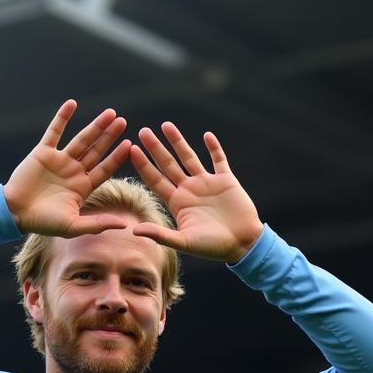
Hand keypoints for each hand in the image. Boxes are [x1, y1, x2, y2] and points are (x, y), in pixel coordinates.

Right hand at [3, 99, 131, 236]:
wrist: (15, 213)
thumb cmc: (43, 223)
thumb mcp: (73, 226)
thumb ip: (97, 224)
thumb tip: (123, 225)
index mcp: (82, 187)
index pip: (104, 169)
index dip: (116, 157)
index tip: (129, 145)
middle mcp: (73, 172)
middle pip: (96, 151)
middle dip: (109, 137)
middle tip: (122, 122)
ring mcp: (59, 161)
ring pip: (81, 139)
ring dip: (95, 126)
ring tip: (110, 113)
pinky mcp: (43, 152)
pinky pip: (54, 131)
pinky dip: (62, 117)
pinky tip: (72, 104)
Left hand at [130, 124, 263, 263]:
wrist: (242, 244)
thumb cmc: (211, 247)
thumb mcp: (183, 242)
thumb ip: (160, 234)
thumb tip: (134, 231)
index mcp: (177, 202)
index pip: (155, 180)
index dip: (143, 165)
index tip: (131, 149)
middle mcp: (189, 190)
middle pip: (168, 164)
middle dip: (156, 148)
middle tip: (143, 131)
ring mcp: (207, 183)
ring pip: (189, 157)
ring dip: (178, 141)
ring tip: (166, 125)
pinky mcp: (226, 180)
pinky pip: (219, 160)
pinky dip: (214, 148)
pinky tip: (207, 136)